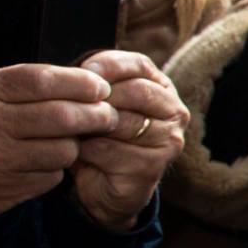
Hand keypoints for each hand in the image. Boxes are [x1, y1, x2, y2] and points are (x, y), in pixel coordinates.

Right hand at [0, 63, 128, 221]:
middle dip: (95, 115)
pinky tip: (41, 162)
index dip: (80, 83)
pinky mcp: (3, 191)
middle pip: (63, 117)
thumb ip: (12, 85)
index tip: (100, 86)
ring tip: (66, 139)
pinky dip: (53, 170)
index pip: (43, 81)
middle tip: (107, 114)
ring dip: (73, 145)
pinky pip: (49, 179)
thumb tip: (74, 80)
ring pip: (63, 151)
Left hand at [66, 50, 185, 229]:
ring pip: (125, 122)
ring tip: (74, 130)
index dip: (108, 65)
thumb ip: (95, 85)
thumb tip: (80, 74)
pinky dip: (88, 151)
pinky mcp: (153, 166)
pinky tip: (80, 153)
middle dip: (101, 98)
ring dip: (93, 126)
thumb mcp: (97, 103)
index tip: (81, 72)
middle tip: (72, 105)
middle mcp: (174, 111)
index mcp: (161, 86)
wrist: (104, 183)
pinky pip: (112, 150)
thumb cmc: (100, 135)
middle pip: (137, 92)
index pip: (138, 64)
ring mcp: (169, 141)